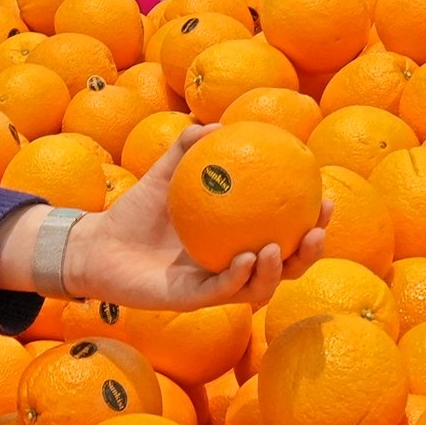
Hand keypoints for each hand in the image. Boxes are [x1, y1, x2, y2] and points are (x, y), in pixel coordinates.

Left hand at [1, 124, 329, 312]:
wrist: (98, 245)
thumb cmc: (135, 211)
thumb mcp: (164, 173)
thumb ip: (188, 148)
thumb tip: (219, 123)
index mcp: (236, 240)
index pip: (286, 234)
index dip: (313, 222)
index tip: (327, 199)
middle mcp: (231, 267)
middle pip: (285, 268)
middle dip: (309, 253)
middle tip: (317, 229)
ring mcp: (212, 287)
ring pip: (259, 288)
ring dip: (276, 271)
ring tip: (279, 247)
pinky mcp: (190, 301)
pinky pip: (222, 292)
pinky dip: (238, 277)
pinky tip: (248, 258)